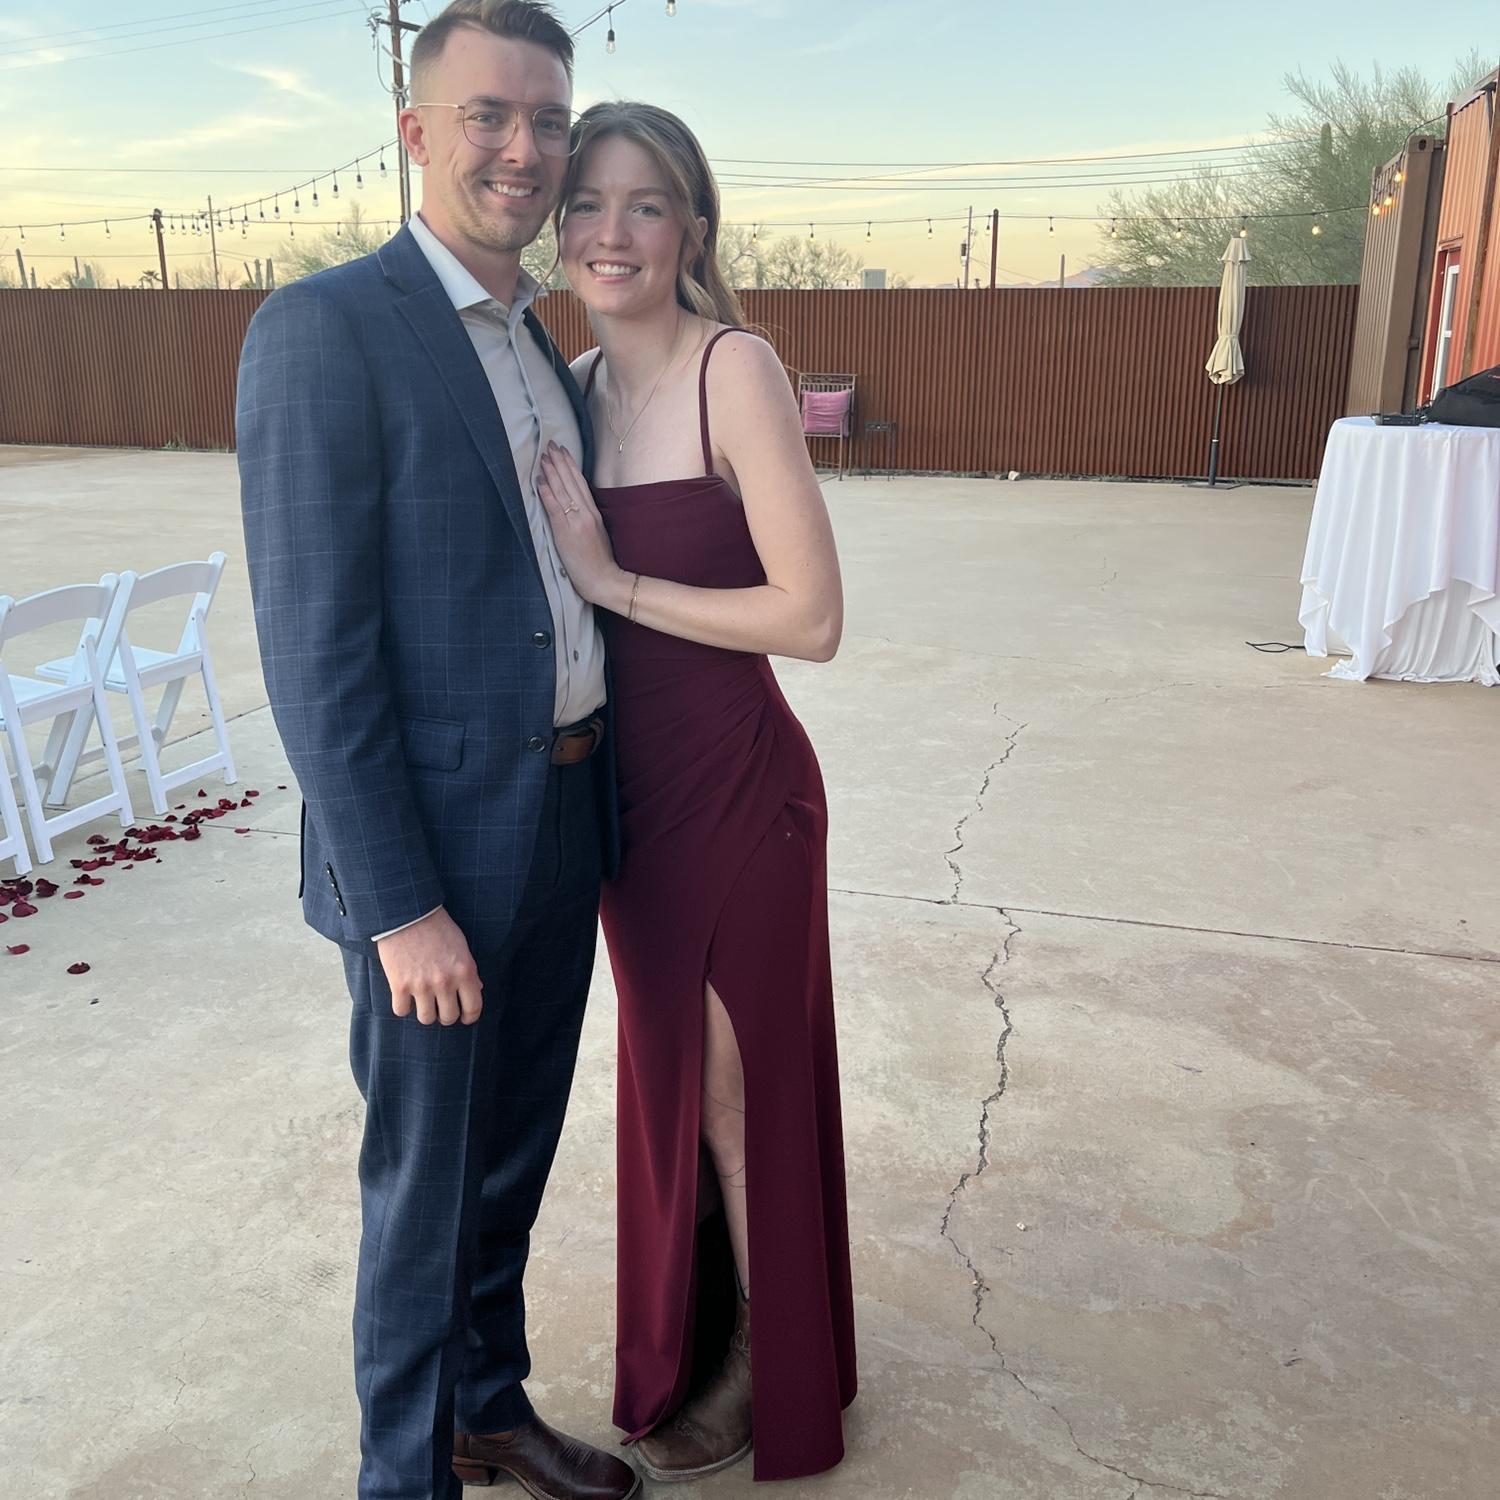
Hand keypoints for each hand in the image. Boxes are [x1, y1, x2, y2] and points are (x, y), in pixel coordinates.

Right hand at [375, 907, 482, 1024]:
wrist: (407, 913)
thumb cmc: (437, 927)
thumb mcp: (461, 946)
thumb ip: (468, 970)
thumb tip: (477, 989)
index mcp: (464, 971)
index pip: (473, 1008)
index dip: (469, 1016)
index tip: (464, 1017)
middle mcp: (445, 982)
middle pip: (448, 1018)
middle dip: (446, 1015)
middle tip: (441, 1007)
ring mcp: (421, 985)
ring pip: (426, 1019)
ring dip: (425, 1012)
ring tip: (423, 1001)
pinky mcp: (399, 985)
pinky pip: (401, 1011)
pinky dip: (403, 1006)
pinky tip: (405, 995)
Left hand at [537, 442, 628, 607]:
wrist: (604, 579)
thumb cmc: (599, 562)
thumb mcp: (597, 534)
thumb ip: (587, 518)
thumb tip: (574, 505)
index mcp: (594, 513)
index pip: (580, 483)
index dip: (570, 466)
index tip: (562, 451)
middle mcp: (586, 513)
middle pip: (571, 482)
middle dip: (559, 462)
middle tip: (550, 445)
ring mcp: (577, 522)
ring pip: (562, 491)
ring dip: (551, 472)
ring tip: (542, 457)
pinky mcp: (567, 533)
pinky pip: (555, 509)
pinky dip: (547, 493)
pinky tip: (540, 481)